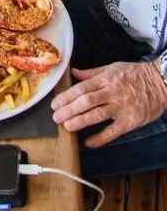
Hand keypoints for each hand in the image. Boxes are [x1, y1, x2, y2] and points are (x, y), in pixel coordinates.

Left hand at [52, 60, 166, 146]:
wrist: (160, 82)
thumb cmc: (135, 75)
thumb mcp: (112, 68)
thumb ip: (91, 73)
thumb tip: (73, 72)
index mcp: (105, 79)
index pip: (81, 88)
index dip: (66, 97)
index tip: (55, 104)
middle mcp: (112, 93)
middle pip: (86, 102)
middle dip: (69, 110)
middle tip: (56, 118)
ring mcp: (121, 107)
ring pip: (97, 115)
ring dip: (80, 121)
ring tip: (67, 126)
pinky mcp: (130, 121)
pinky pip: (113, 131)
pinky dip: (100, 138)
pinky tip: (88, 142)